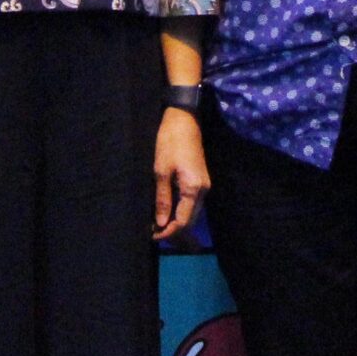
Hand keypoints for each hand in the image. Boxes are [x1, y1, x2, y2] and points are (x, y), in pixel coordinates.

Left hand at [153, 108, 209, 240]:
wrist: (184, 120)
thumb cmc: (170, 142)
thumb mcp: (161, 170)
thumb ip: (162, 198)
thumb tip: (160, 222)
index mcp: (193, 189)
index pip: (183, 221)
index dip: (168, 232)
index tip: (152, 235)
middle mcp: (203, 190)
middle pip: (190, 220)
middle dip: (173, 229)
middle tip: (153, 231)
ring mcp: (204, 185)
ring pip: (192, 212)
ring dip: (176, 220)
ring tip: (157, 223)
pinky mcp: (200, 180)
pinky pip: (192, 202)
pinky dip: (180, 210)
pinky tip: (167, 209)